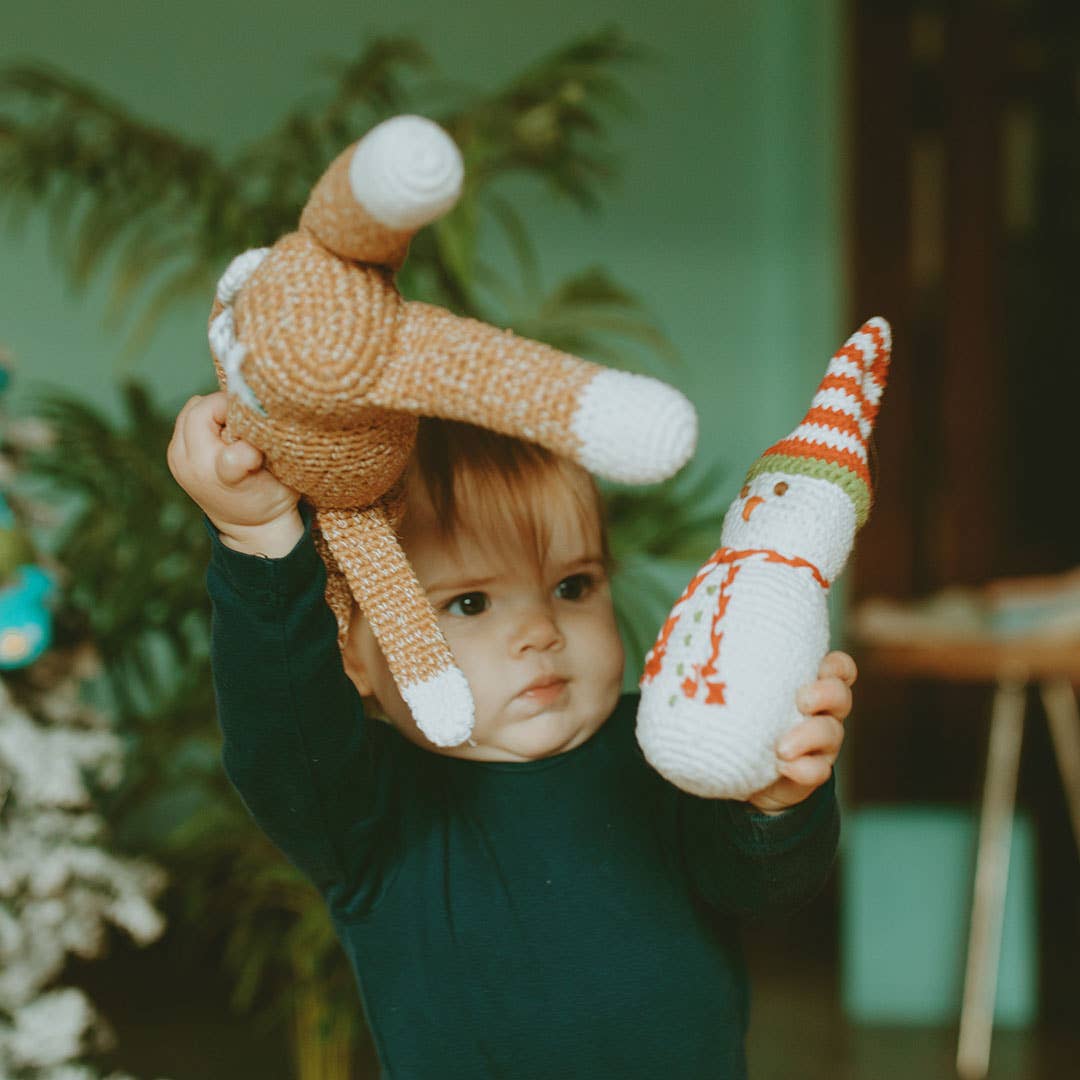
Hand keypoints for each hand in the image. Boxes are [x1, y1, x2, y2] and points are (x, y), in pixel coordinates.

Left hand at [167, 391, 302, 555]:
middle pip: (200, 408)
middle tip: (248, 416)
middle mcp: (192, 465)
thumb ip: (269, 445)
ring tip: (236, 425)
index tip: (258, 425)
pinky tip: (225, 432)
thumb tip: (256, 412)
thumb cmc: (271, 496)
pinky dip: (207, 418)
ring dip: (215, 410)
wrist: (249, 526)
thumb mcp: (282, 475)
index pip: (225, 430)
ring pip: (191, 409)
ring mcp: (178, 460)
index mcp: (222, 473)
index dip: (244, 416)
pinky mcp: (175, 455)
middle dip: (227, 405)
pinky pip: (187, 418)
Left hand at [746, 650, 854, 814]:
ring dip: (808, 736)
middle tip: (801, 701)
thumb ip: (740, 671)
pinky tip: (783, 766)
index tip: (821, 668)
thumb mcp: (743, 691)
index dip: (836, 666)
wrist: (741, 770)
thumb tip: (703, 643)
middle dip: (826, 694)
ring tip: (783, 747)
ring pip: (831, 733)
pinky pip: (819, 770)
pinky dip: (803, 768)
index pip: (838, 669)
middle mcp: (822, 712)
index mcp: (810, 686)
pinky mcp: (811, 771)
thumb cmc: (743, 717)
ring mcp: (820, 744)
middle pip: (841, 696)